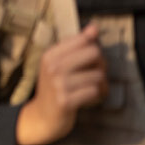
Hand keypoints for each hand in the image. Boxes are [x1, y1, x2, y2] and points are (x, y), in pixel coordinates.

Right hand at [15, 24, 106, 144]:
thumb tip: (94, 27)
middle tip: (96, 74)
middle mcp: (52, 67)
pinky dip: (98, 95)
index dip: (94, 48)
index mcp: (50, 55)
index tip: (91, 60)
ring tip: (94, 89)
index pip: (83, 40)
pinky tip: (92, 98)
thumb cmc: (55, 87)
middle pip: (94, 53)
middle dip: (101, 64)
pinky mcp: (66, 101)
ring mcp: (58, 84)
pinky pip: (94, 91)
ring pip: (97, 75)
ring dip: (101, 84)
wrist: (42, 117)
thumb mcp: (59, 63)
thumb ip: (77, 45)